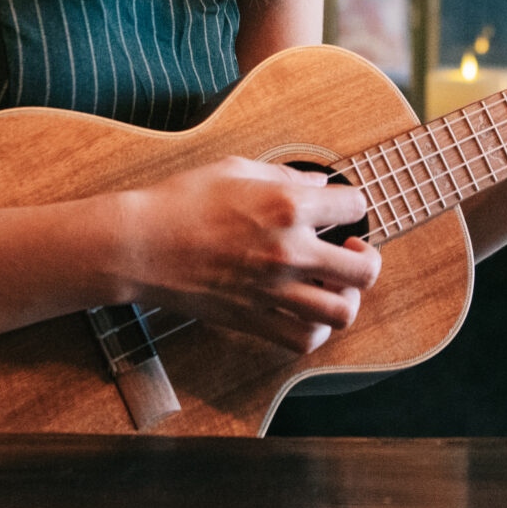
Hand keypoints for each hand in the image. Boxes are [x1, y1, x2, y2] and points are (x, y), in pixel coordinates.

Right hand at [106, 157, 378, 354]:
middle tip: (352, 252)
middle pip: (363, 269)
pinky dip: (315, 329)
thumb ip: (285, 176)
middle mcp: (288, 251)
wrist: (140, 245)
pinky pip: (302, 338)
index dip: (352, 204)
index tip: (340, 208)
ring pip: (341, 311)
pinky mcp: (253, 319)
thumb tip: (320, 184)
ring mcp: (273, 290)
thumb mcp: (236, 169)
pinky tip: (306, 310)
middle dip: (366, 258)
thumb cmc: (181, 201)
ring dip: (346, 298)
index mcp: (287, 205)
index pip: (355, 205)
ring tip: (333, 285)